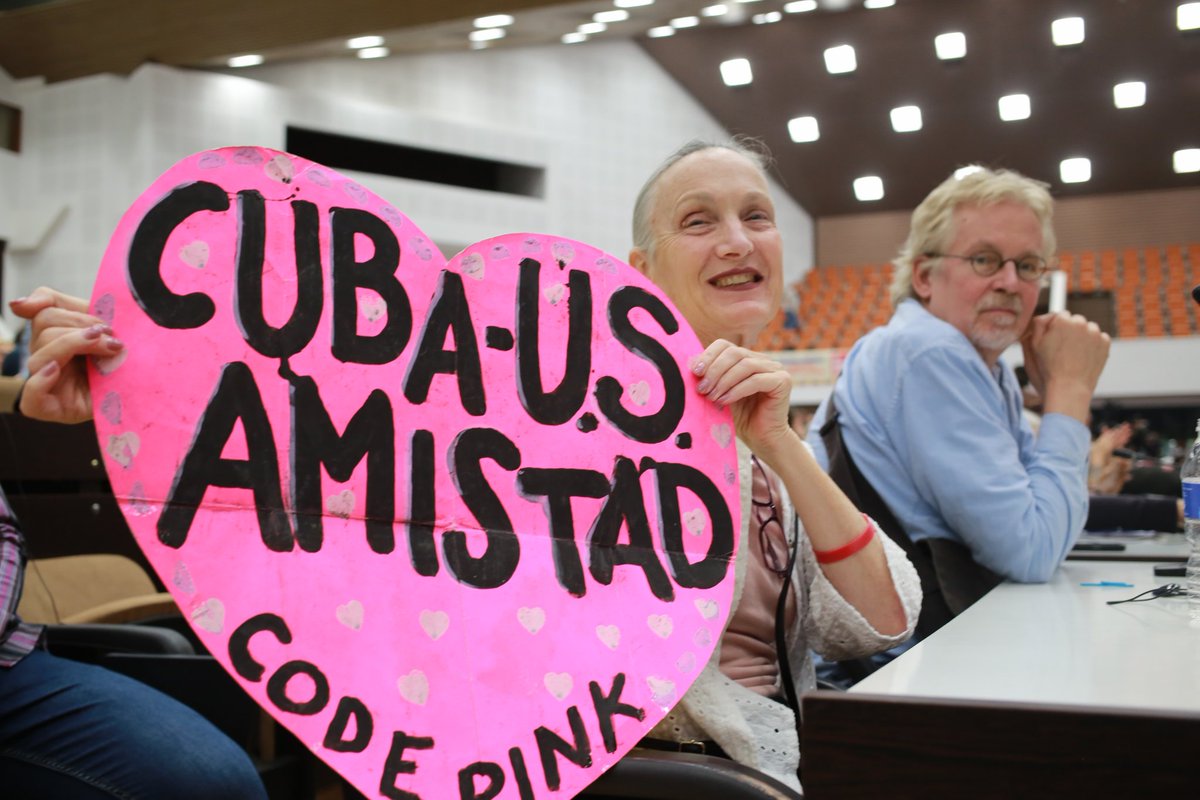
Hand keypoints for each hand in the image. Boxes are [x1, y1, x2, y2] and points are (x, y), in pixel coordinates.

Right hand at [9, 287, 122, 422]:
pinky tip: (58, 370)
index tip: (98, 318)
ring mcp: (47, 385)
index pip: (42, 311)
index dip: (65, 308)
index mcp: (56, 337)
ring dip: (76, 345)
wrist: (153, 388)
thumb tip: (16, 304)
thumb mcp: (101, 323)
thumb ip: (60, 305)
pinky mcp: (52, 409)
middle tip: (113, 336)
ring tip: (110, 348)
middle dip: (83, 327)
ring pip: (39, 355)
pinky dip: (41, 381)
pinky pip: (31, 397)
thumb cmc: (129, 356)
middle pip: (43, 328)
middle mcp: (47, 359)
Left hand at [689, 339, 793, 456]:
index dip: (708, 355)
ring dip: (724, 381)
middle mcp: (762, 359)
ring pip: (745, 365)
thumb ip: (709, 377)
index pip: (725, 345)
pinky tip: (725, 401)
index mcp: (746, 358)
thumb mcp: (719, 392)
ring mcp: (775, 368)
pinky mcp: (783, 381)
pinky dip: (737, 390)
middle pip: (734, 352)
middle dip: (714, 370)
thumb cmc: (739, 417)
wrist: (761, 439)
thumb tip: (690, 363)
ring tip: (712, 397)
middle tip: (702, 389)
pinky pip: (757, 380)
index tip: (694, 372)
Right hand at [1024, 312, 1109, 422]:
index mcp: (1062, 320)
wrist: (1069, 388)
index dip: (1054, 328)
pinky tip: (1083, 357)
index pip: (1059, 315)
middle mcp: (1081, 322)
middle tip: (1062, 349)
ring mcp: (1095, 332)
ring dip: (1081, 336)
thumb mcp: (1033, 345)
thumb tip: (1043, 317)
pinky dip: (1092, 345)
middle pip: (1074, 320)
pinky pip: (1098, 338)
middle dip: (1069, 330)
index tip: (1052, 341)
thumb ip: (1037, 325)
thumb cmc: (1048, 369)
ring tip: (1073, 354)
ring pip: (1087, 328)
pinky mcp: (1105, 343)